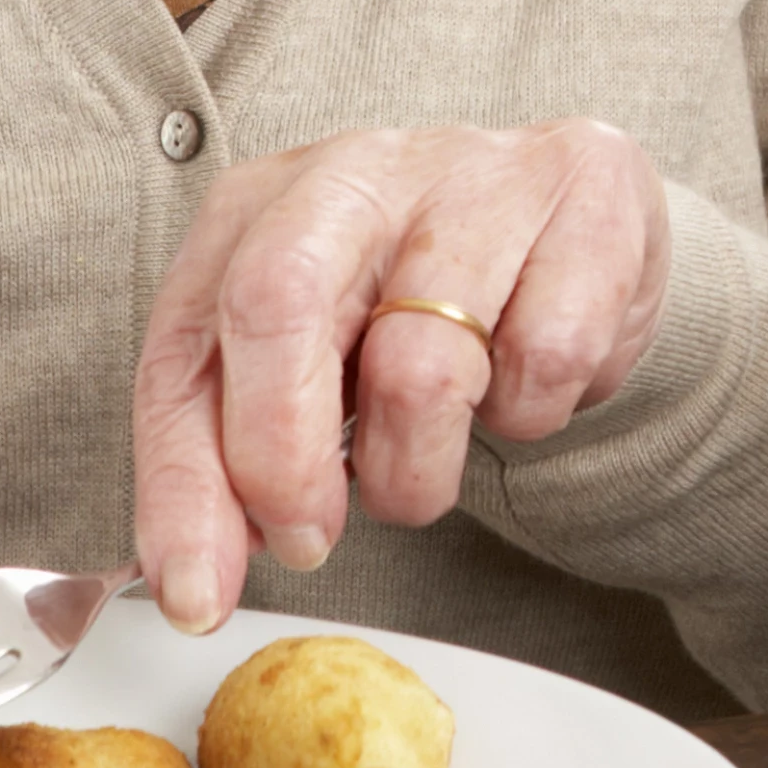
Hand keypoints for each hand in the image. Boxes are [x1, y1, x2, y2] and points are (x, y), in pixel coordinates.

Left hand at [130, 119, 671, 630]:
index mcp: (259, 209)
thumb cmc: (419, 300)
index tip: (198, 595)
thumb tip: (196, 573)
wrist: (571, 221)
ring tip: (433, 452)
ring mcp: (474, 173)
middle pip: (276, 303)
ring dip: (422, 469)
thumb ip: (240, 453)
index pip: (187, 351)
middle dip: (281, 460)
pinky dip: (533, 411)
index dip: (183, 489)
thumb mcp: (309, 363)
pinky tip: (524, 376)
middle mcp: (356, 171)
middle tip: (309, 539)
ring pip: (421, 368)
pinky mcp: (584, 189)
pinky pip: (545, 361)